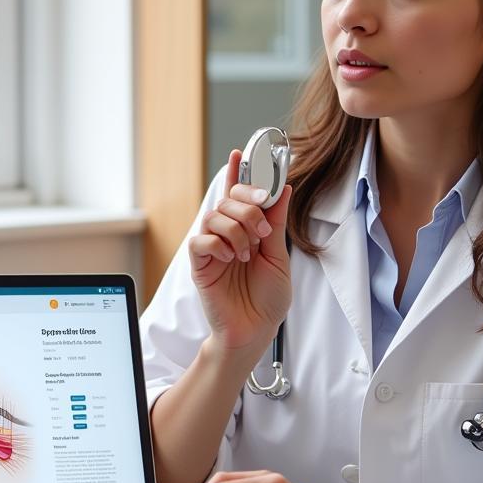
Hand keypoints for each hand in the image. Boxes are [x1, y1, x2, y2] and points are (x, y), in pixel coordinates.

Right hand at [189, 149, 291, 352]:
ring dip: (238, 231)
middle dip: (248, 207)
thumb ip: (277, 223)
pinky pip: (201, 240)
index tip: (240, 152)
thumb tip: (283, 188)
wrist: (255, 331)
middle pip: (228, 199)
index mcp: (247, 230)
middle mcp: (226, 234)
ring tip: (247, 254)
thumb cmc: (266, 299)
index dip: (238, 172)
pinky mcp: (199, 264)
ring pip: (215, 216)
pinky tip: (230, 260)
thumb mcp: (279, 256)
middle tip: (263, 230)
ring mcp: (211, 248)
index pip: (239, 194)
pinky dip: (219, 245)